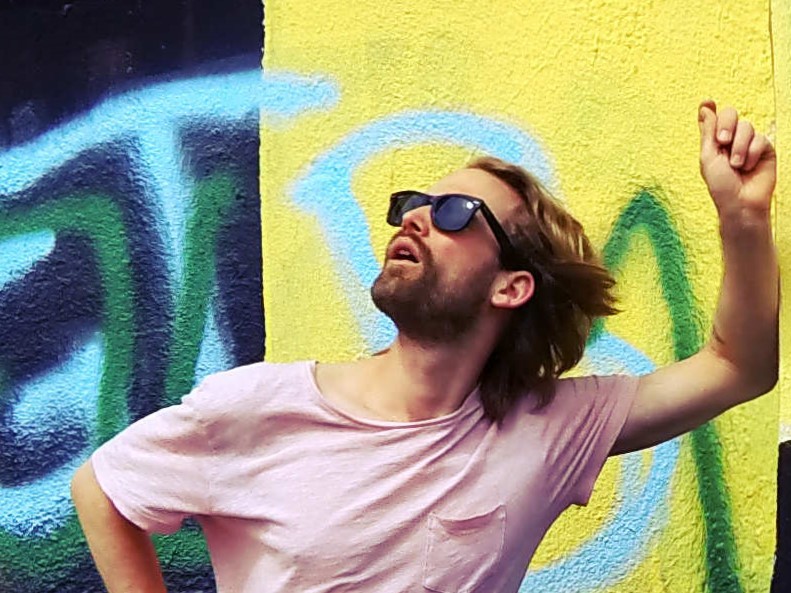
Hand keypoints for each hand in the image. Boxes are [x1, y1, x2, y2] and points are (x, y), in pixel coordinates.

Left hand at [698, 100, 775, 216]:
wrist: (741, 202)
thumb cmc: (721, 185)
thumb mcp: (708, 157)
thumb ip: (708, 132)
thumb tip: (706, 107)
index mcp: (714, 141)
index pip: (713, 118)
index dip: (710, 108)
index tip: (707, 102)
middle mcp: (732, 139)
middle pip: (731, 114)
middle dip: (726, 125)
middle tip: (722, 141)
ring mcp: (749, 142)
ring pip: (746, 126)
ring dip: (739, 147)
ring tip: (736, 165)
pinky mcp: (764, 149)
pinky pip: (760, 138)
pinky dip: (751, 153)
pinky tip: (748, 167)